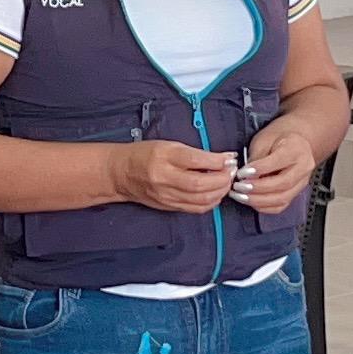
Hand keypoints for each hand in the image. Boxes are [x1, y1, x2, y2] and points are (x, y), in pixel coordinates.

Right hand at [109, 139, 242, 213]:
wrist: (122, 173)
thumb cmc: (144, 155)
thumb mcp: (168, 145)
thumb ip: (194, 153)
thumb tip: (221, 159)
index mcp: (164, 156)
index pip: (196, 161)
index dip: (218, 161)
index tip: (228, 158)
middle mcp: (164, 178)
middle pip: (200, 184)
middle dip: (222, 179)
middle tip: (230, 172)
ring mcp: (166, 195)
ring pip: (201, 199)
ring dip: (220, 192)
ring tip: (225, 182)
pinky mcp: (169, 206)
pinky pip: (195, 208)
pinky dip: (210, 202)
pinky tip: (215, 194)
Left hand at [233, 114, 321, 214]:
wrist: (294, 142)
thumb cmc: (278, 138)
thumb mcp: (264, 140)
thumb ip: (256, 158)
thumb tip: (245, 176)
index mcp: (296, 149)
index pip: (278, 163)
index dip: (258, 170)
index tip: (242, 173)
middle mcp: (303, 168)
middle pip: (282, 184)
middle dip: (257, 188)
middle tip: (239, 187)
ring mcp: (301, 182)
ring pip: (282, 198)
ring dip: (258, 200)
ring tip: (241, 196)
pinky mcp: (295, 193)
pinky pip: (281, 206)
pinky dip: (264, 207)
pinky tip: (251, 201)